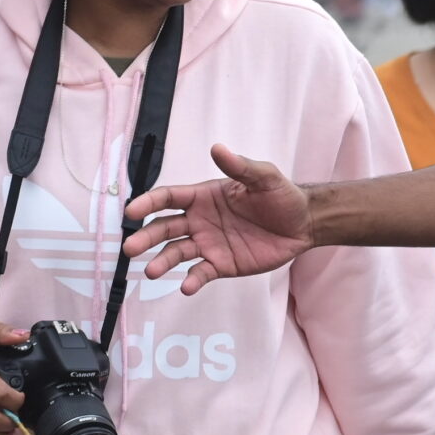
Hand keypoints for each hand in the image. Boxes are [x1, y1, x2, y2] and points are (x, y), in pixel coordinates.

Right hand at [124, 145, 313, 292]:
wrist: (303, 224)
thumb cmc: (281, 196)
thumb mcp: (264, 178)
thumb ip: (240, 167)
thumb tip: (217, 148)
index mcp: (203, 197)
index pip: (168, 198)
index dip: (148, 203)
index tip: (131, 211)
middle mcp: (199, 221)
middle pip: (164, 228)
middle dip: (145, 237)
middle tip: (130, 248)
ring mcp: (208, 244)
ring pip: (177, 252)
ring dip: (162, 261)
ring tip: (151, 271)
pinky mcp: (221, 264)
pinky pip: (200, 272)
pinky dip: (191, 280)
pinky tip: (186, 286)